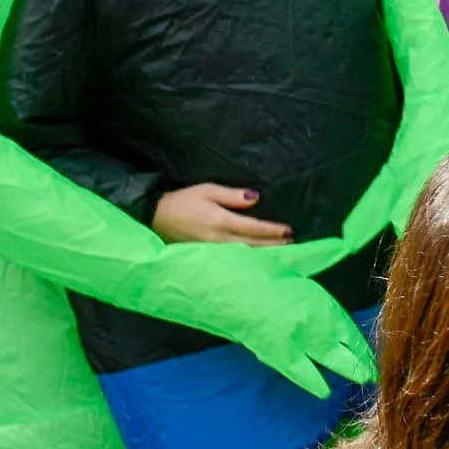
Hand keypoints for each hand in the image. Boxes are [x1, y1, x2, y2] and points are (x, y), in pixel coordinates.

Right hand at [151, 182, 290, 244]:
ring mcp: (211, 251)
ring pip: (243, 254)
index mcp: (220, 221)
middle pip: (252, 245)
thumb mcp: (208, 190)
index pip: (253, 228)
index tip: (289, 230)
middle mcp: (217, 239)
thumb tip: (255, 198)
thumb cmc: (184, 200)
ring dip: (263, 253)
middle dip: (274, 245)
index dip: (272, 231)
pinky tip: (257, 258)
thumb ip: (232, 195)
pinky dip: (247, 258)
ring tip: (281, 252)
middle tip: (292, 244)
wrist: (156, 217)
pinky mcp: (205, 256)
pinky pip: (231, 259)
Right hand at [221, 268, 375, 396]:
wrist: (206, 286)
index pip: (345, 324)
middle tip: (374, 371)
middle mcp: (308, 323)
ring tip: (364, 379)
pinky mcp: (270, 352)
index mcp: (314, 297)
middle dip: (359, 360)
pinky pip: (297, 371)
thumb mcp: (285, 259)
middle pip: (342, 346)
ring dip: (346, 370)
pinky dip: (311, 381)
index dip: (358, 338)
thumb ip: (317, 255)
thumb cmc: (243, 266)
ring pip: (327, 360)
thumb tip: (342, 244)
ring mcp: (290, 340)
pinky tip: (323, 391)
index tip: (370, 347)